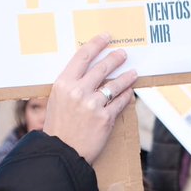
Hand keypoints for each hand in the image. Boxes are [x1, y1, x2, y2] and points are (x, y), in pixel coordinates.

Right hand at [42, 34, 138, 163]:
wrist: (61, 153)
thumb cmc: (57, 127)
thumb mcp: (57, 101)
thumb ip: (71, 86)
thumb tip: (88, 72)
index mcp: (63, 83)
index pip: (82, 56)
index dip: (96, 44)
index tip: (106, 37)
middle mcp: (78, 91)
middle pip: (102, 67)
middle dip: (115, 58)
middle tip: (123, 54)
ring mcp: (92, 105)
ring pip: (115, 84)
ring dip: (126, 77)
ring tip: (133, 72)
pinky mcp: (105, 118)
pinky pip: (120, 102)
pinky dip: (126, 96)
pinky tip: (130, 92)